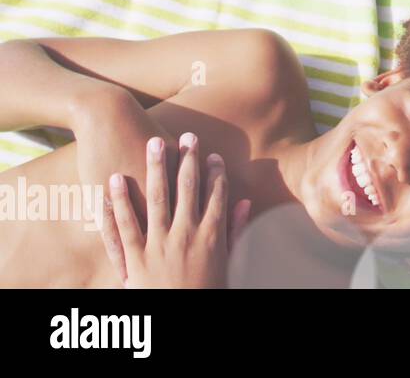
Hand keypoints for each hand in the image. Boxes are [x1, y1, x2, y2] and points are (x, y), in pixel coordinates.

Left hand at [99, 133, 250, 287]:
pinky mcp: (136, 257)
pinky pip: (126, 224)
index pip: (216, 194)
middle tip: (188, 137)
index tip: (213, 155)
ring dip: (157, 167)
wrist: (181, 319)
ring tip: (155, 143)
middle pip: (188, 188)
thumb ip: (235, 230)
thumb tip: (245, 203)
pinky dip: (120, 201)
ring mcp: (159, 244)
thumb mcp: (228, 263)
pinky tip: (117, 179)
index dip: (215, 172)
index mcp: (212, 235)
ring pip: (157, 197)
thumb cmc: (208, 293)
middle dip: (189, 160)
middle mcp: (186, 234)